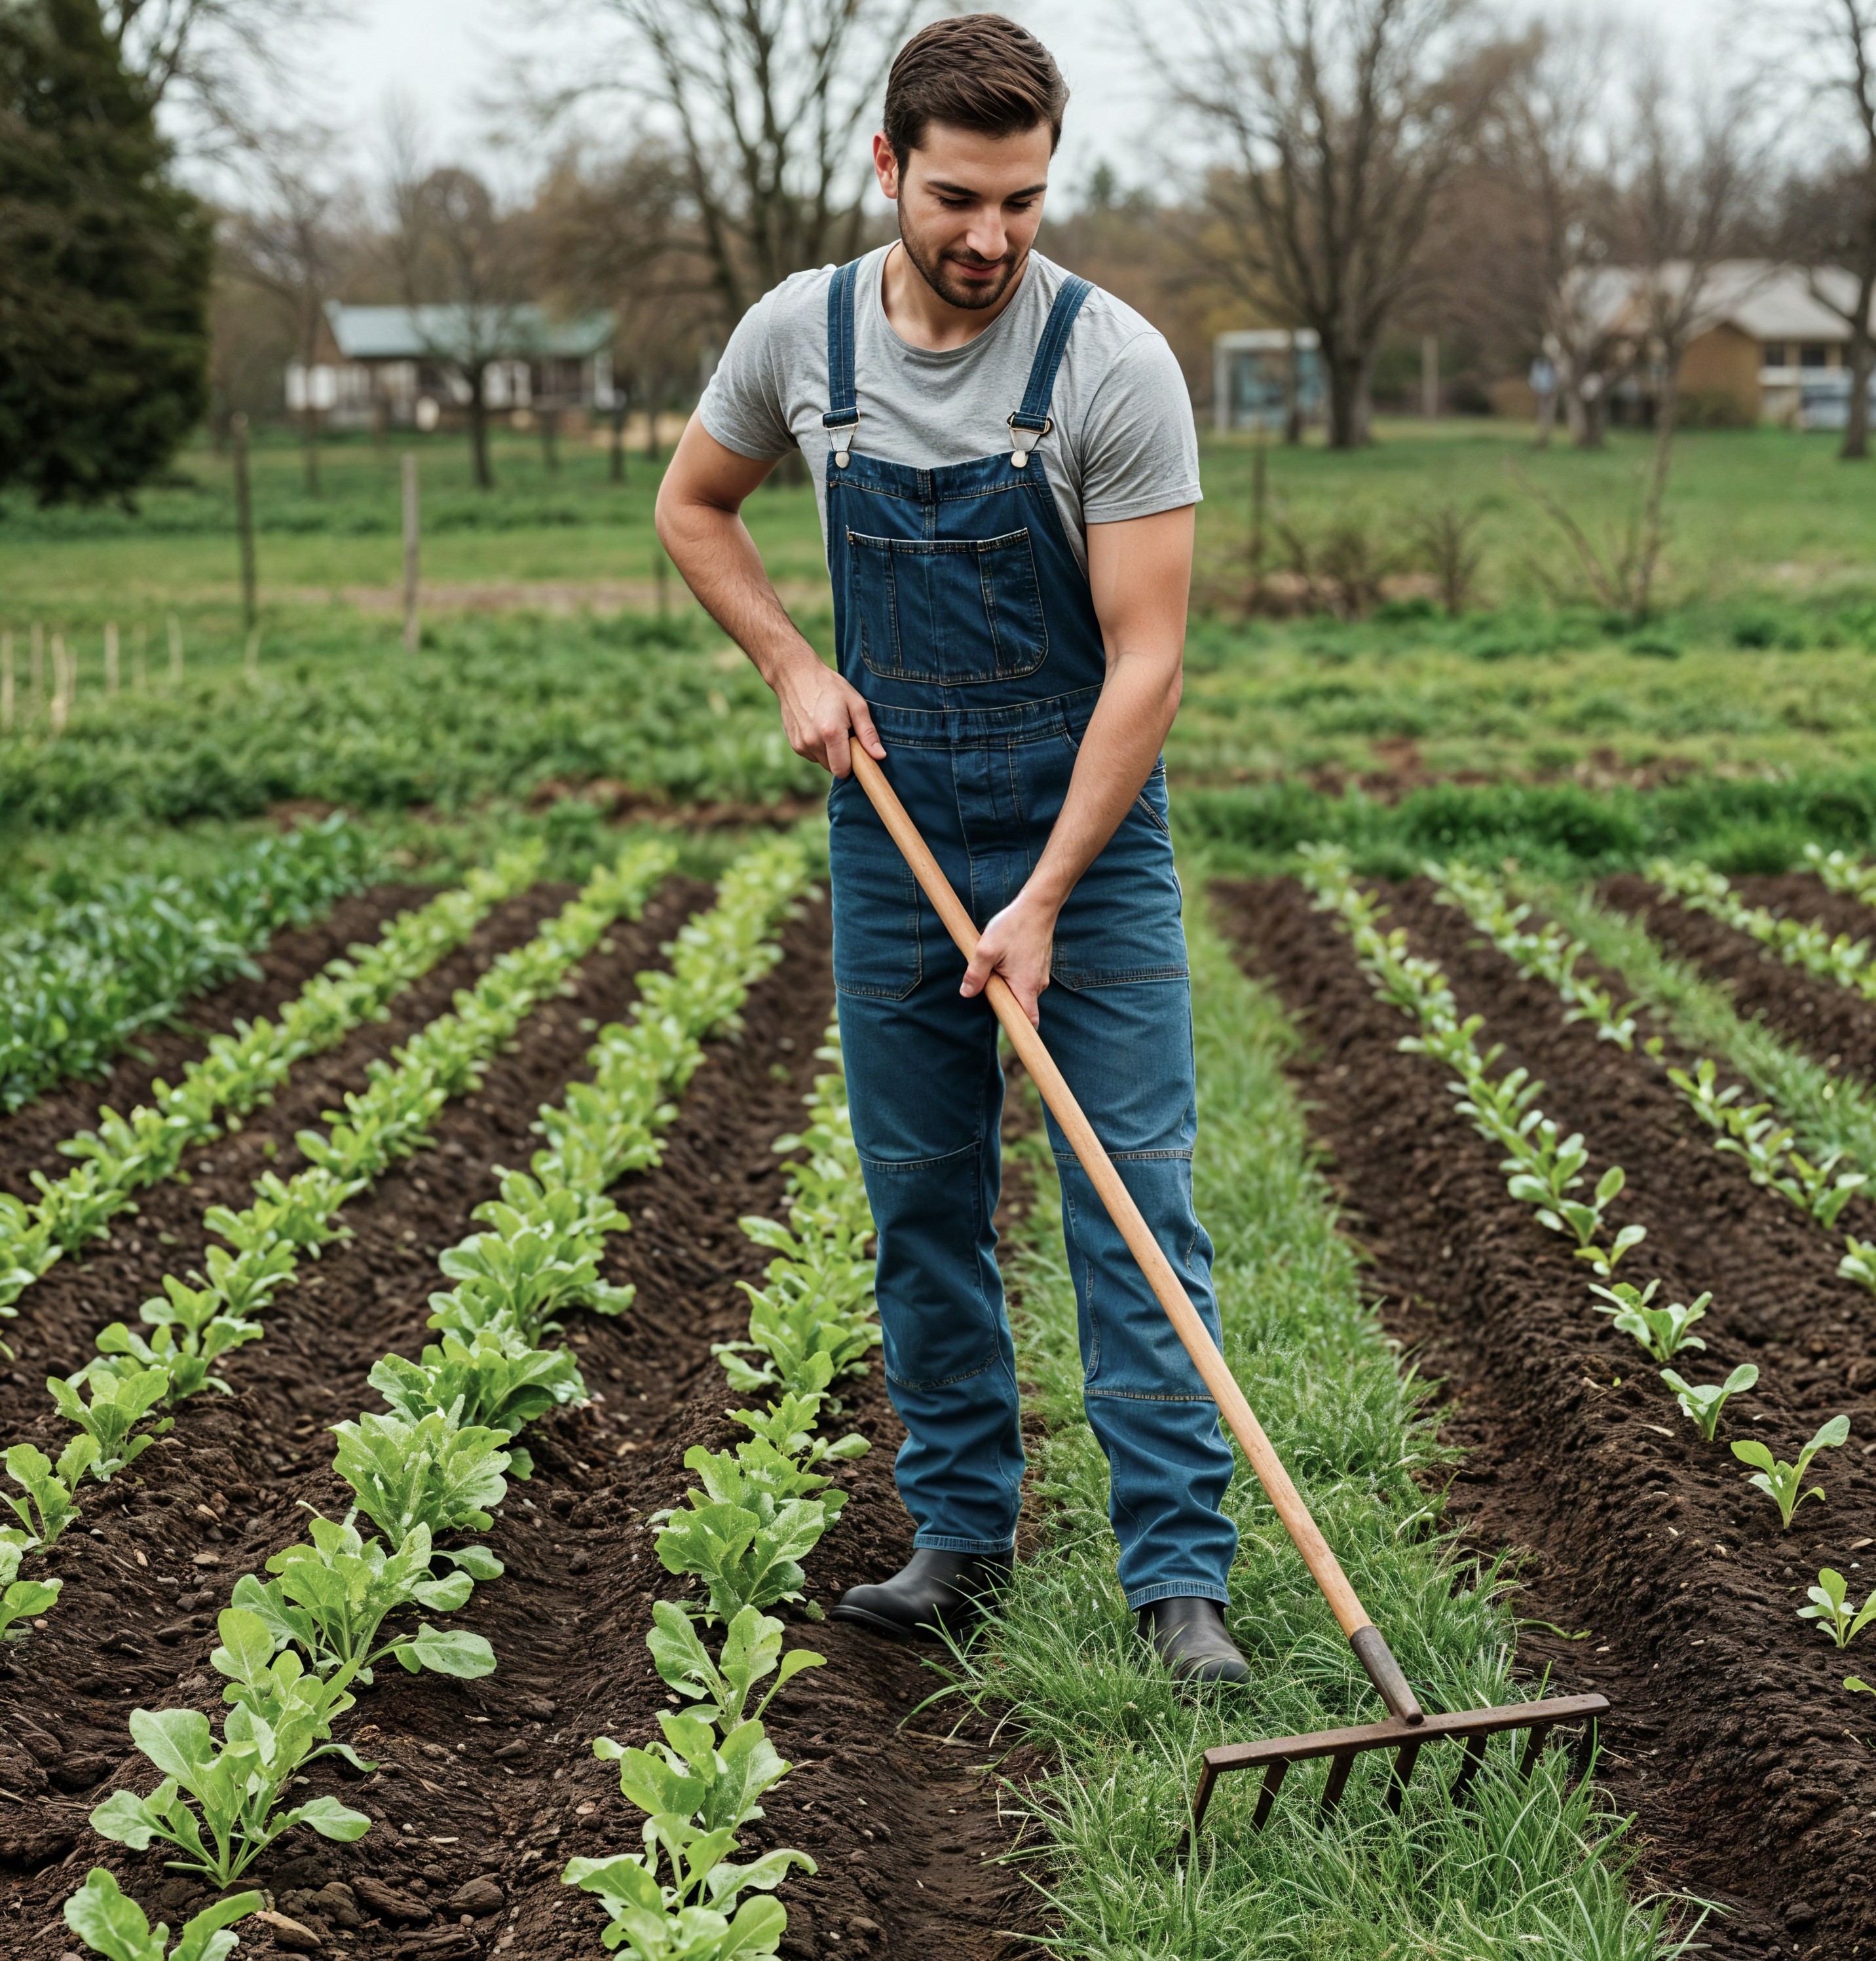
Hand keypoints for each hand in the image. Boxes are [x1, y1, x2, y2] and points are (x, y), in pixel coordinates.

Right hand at [774, 659, 884, 777]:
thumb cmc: (830, 687)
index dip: (853, 764)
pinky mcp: (793, 743)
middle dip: (842, 757)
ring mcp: (800, 744)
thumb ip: (867, 733)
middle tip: (845, 733)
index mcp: (831, 733)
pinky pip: (812, 755)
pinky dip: (818, 747)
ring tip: (830, 727)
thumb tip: (879, 756)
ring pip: (823, 762)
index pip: (843, 770)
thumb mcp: (856, 704)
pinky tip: (817, 727)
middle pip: (833, 768)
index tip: (857, 750)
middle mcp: (812, 742)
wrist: (795, 675)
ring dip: (830, 752)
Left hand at [960, 888, 1058, 1027]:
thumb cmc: (1014, 926)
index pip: (1028, 1022)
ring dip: (1006, 985)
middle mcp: (1037, 985)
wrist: (1038, 905)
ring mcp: (1040, 976)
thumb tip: (966, 993)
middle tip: (988, 981)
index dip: (1019, 1032)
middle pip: (1019, 1007)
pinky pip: (1024, 979)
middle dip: (1003, 1001)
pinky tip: (1005, 955)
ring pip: (1020, 991)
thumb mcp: (986, 950)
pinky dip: (1012, 974)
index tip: (1011, 1037)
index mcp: (1026, 987)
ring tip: (996, 962)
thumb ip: (975, 974)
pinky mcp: (1038, 966)